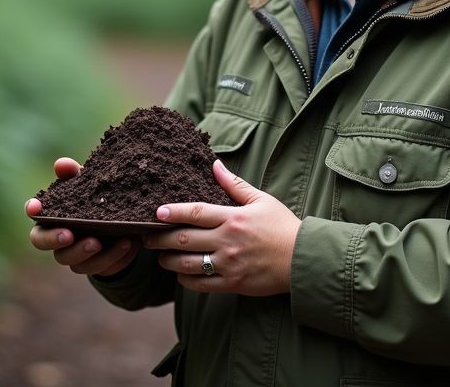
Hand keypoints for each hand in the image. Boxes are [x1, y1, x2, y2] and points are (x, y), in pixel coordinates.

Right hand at [26, 157, 139, 276]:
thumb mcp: (86, 184)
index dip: (33, 210)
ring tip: (119, 240)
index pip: (34, 214)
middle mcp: (57, 240)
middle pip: (49, 246)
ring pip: (78, 264)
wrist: (115, 223)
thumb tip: (62, 165)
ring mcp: (75, 257)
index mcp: (51, 218)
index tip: (35, 207)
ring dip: (98, 255)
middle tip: (74, 235)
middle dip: (58, 240)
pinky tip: (131, 244)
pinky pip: (103, 268)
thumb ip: (73, 174)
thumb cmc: (92, 199)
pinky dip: (117, 257)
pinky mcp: (95, 266)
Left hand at [143, 160, 300, 296]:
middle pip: (184, 239)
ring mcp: (228, 264)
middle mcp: (228, 241)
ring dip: (168, 260)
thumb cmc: (283, 226)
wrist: (303, 259)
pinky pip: (200, 285)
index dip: (173, 212)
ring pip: (187, 264)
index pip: (196, 213)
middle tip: (147, 238)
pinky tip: (181, 273)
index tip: (156, 213)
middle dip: (160, 239)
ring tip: (160, 256)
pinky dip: (185, 280)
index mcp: (234, 218)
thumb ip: (235, 184)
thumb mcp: (262, 200)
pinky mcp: (232, 284)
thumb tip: (215, 165)